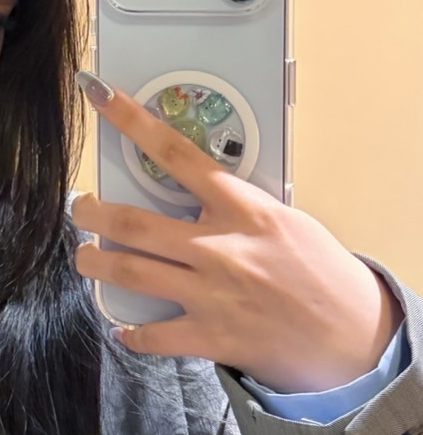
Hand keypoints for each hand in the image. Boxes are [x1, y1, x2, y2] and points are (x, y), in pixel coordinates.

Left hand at [70, 73, 402, 392]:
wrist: (354, 336)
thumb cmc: (321, 272)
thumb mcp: (282, 220)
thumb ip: (233, 208)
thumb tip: (190, 194)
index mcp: (242, 209)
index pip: (176, 155)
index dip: (132, 122)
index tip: (100, 97)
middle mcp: (219, 248)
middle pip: (133, 223)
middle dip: (93, 213)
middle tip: (79, 207)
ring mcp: (212, 294)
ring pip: (130, 274)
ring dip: (95, 265)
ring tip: (85, 257)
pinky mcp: (211, 337)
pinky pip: (154, 334)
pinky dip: (132, 333)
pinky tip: (123, 328)